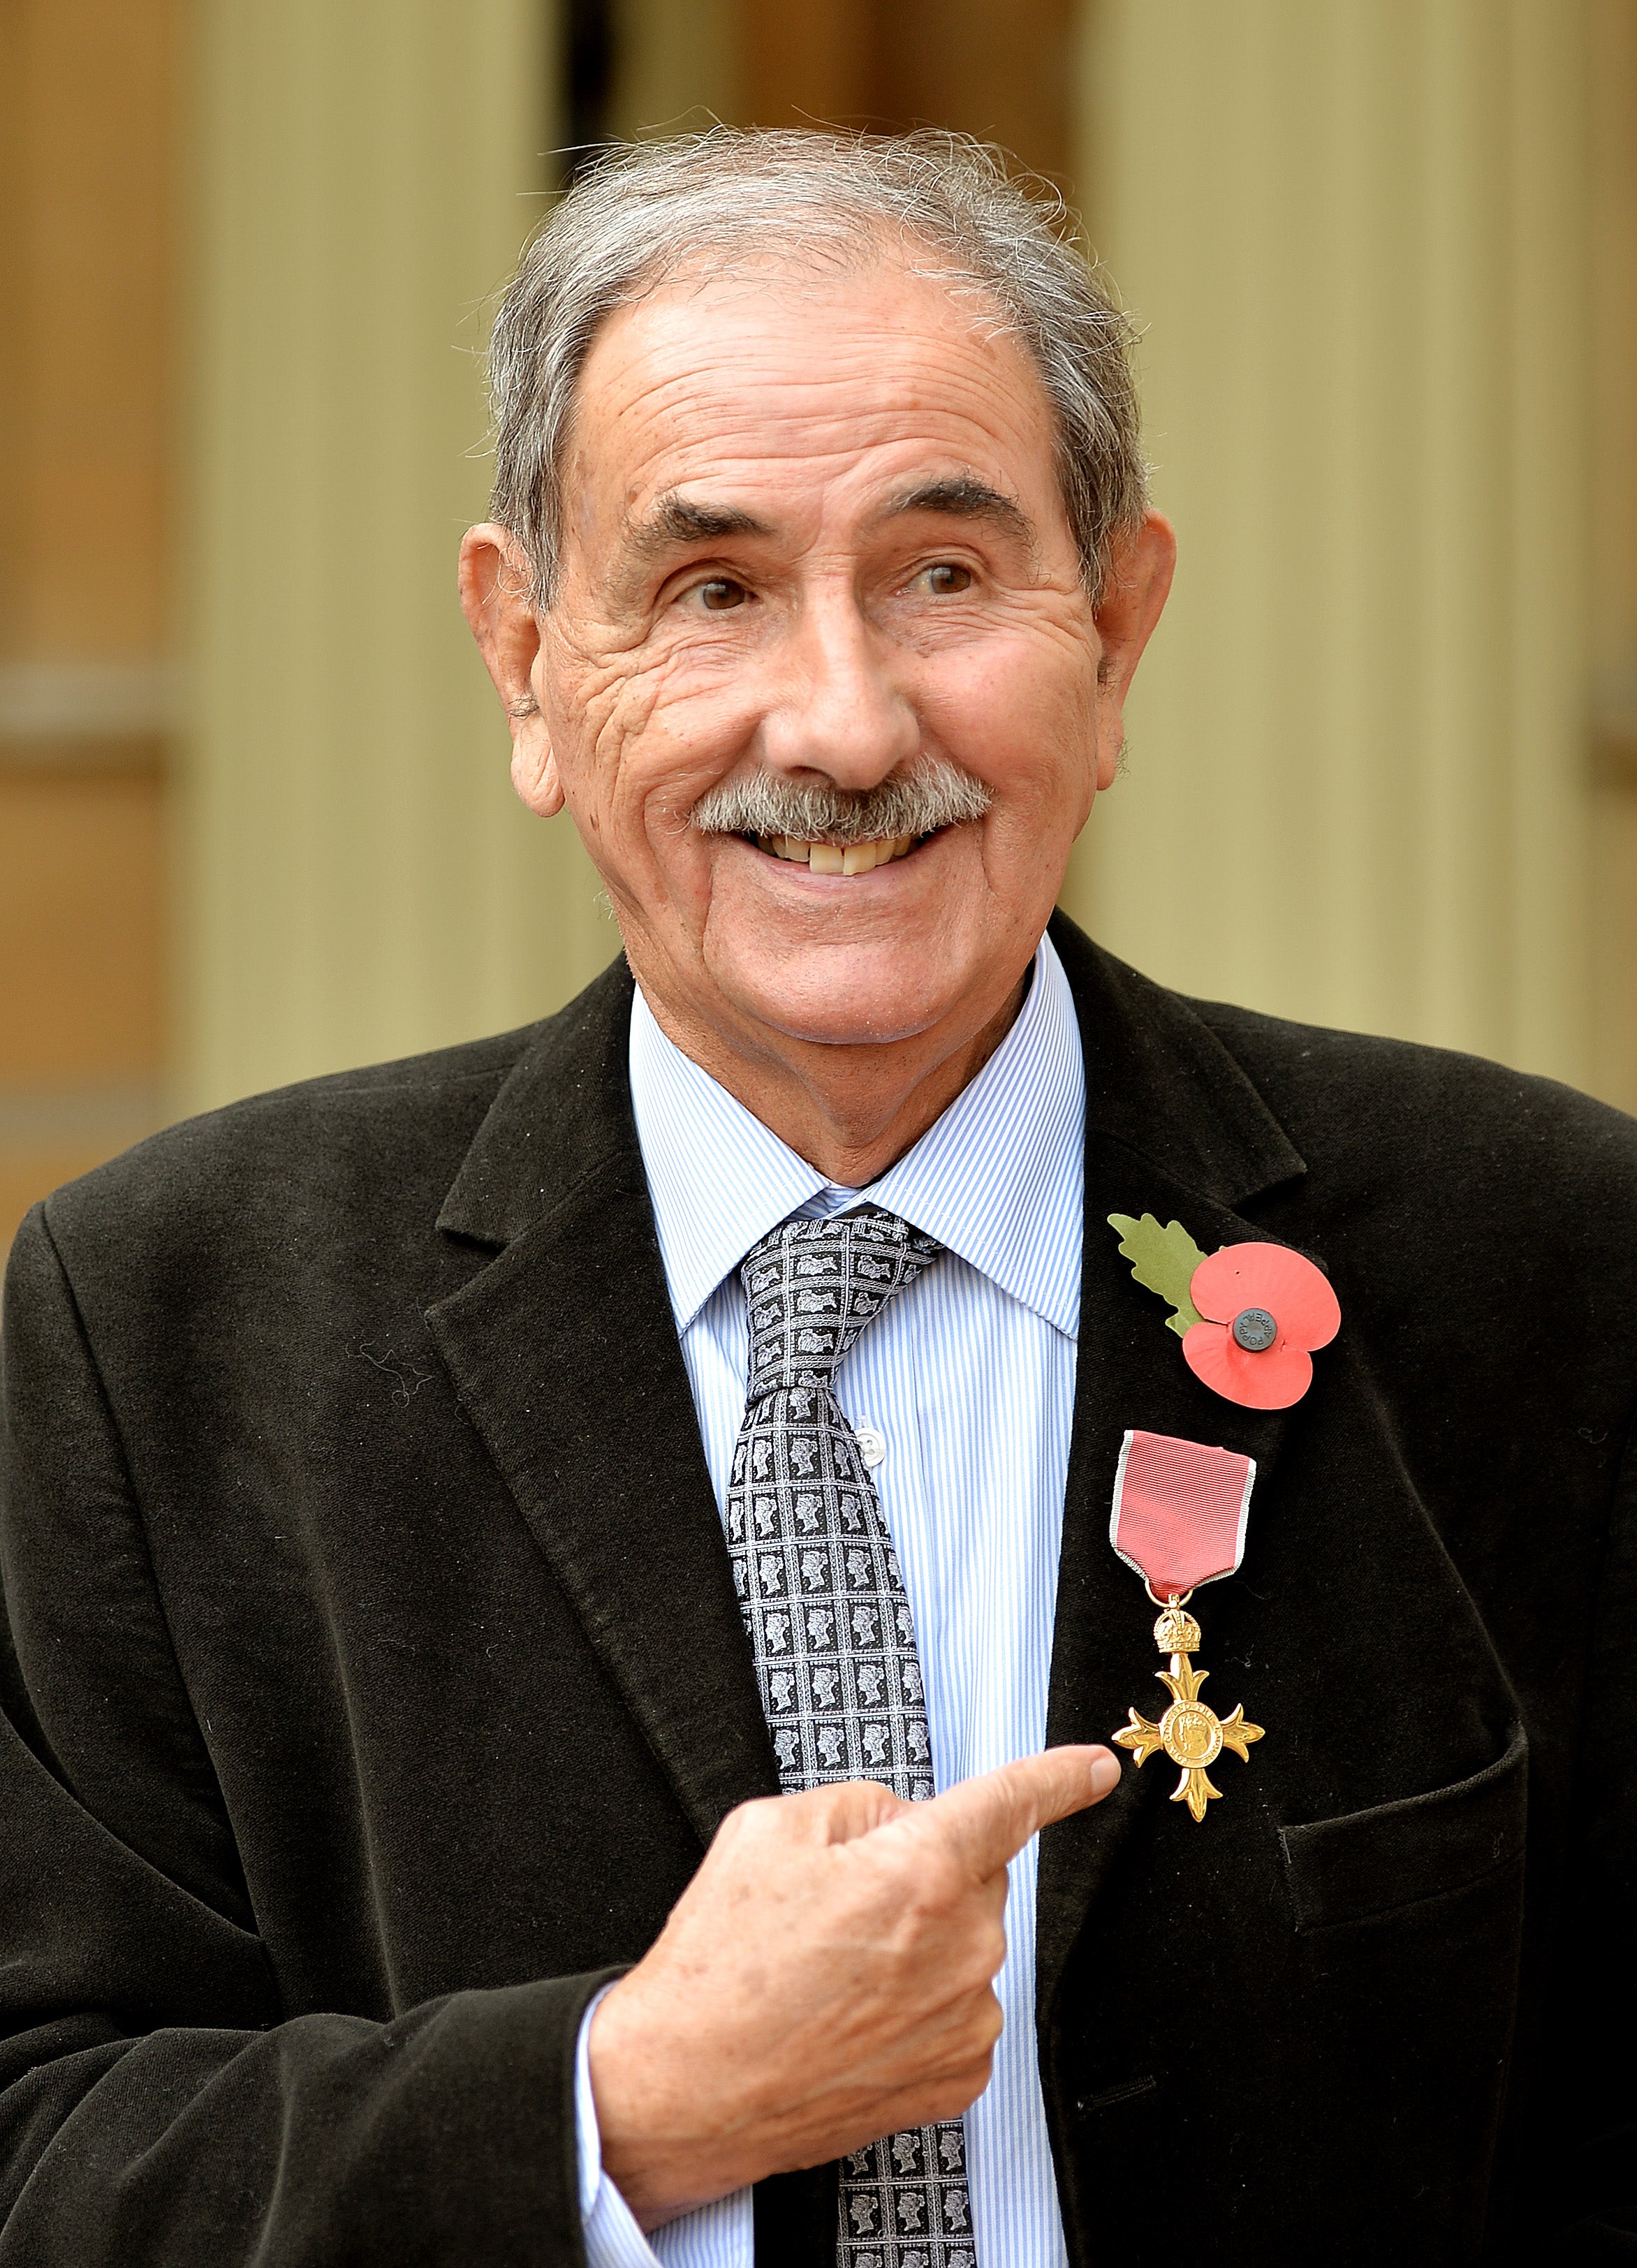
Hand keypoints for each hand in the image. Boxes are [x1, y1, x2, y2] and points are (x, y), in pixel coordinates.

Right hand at [587, 1744, 1120, 2227]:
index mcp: (921, 1871)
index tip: (1094, 1769)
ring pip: (965, 1942)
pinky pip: (958, 2006)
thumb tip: (905, 1822)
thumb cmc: (722, 1968)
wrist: (688, 2087)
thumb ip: (862, 1805)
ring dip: (919, 1943)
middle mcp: (961, 1947)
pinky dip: (918, 2001)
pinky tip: (854, 2013)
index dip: (1061, 1778)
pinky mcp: (958, 2076)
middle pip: (973, 1874)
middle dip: (921, 1873)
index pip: (1014, 1804)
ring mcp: (965, 2018)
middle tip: (840, 1907)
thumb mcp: (770, 1829)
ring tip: (832, 1972)